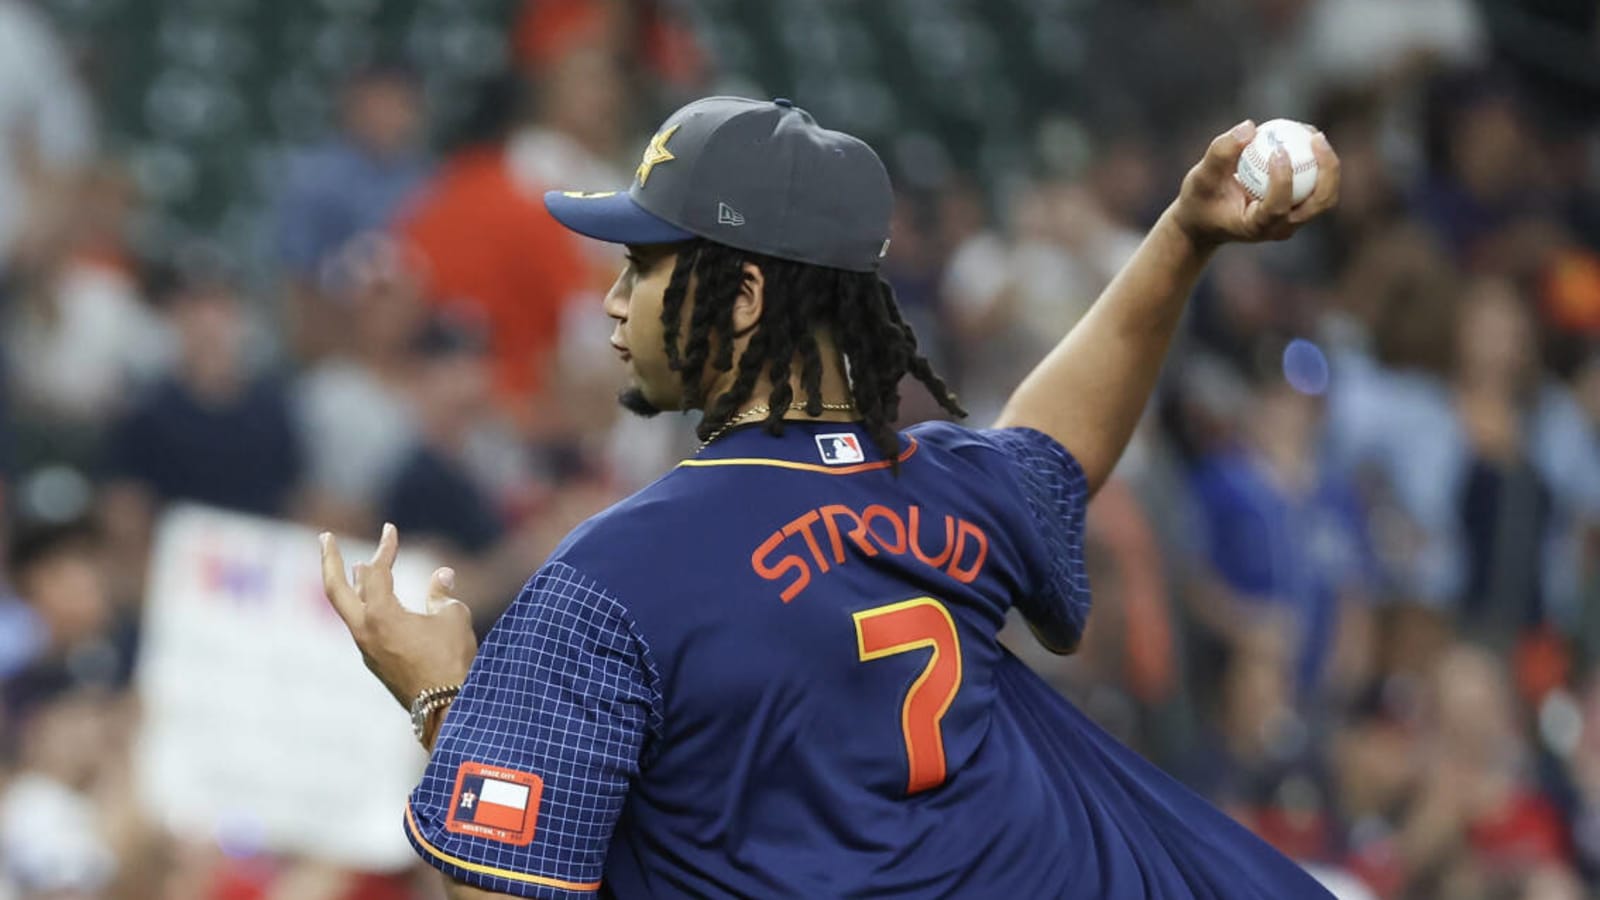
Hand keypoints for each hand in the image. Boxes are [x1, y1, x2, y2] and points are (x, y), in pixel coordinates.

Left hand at [320, 523, 477, 707]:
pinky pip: (365, 627)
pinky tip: (378, 604)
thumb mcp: (453, 618)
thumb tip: (442, 576)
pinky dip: (367, 607)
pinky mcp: (377, 664)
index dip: (385, 548)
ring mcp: (368, 650)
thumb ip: (442, 594)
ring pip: (350, 610)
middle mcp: (365, 632)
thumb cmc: (451, 660)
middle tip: (325, 538)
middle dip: (330, 561)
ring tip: (357, 568)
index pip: (376, 571)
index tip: (390, 530)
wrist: (447, 709)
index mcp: (380, 615)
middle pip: (335, 590)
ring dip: (353, 585)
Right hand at [1171, 120, 1340, 248]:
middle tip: (1316, 138)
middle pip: (1318, 203)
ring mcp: (1293, 221)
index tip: (1278, 150)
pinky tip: (1306, 138)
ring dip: (1328, 166)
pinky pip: (1318, 186)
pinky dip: (1317, 163)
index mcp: (1255, 226)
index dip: (1283, 180)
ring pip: (1325, 196)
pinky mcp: (1298, 210)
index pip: (1278, 207)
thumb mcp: (1200, 177)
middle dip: (1326, 170)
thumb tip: (1250, 126)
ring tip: (1314, 135)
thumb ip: (1221, 153)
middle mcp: (1280, 228)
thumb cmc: (1200, 199)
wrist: (1205, 220)